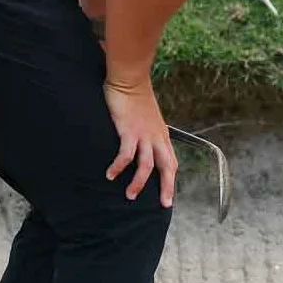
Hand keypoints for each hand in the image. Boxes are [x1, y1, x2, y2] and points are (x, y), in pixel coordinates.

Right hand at [104, 80, 175, 206]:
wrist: (130, 78)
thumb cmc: (136, 95)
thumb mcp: (147, 117)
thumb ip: (146, 131)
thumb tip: (140, 141)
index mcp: (161, 135)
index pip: (171, 161)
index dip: (171, 179)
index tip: (168, 195)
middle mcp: (156, 137)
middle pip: (167, 167)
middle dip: (167, 188)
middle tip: (163, 204)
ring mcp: (144, 135)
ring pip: (147, 166)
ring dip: (138, 183)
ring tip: (130, 196)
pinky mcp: (129, 131)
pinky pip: (126, 155)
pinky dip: (119, 167)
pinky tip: (110, 175)